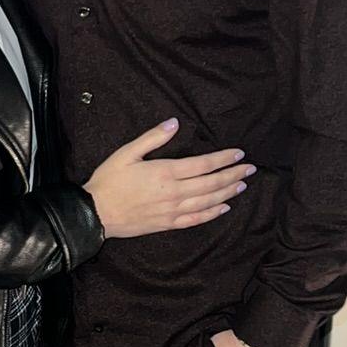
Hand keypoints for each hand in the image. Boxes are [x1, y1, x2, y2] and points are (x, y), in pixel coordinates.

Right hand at [87, 119, 247, 239]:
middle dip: (233, 175)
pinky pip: (196, 219)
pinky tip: (223, 208)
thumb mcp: (127, 153)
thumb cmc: (109, 180)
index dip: (224, 159)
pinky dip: (212, 213)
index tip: (239, 154)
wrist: (95, 214)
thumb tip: (174, 123)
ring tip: (242, 185)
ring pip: (208, 201)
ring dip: (227, 192)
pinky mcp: (167, 224)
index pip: (204, 164)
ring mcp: (172, 210)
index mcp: (165, 172)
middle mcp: (174, 192)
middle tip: (250, 169)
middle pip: (211, 183)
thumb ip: (152, 137)